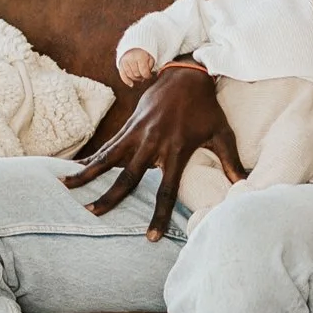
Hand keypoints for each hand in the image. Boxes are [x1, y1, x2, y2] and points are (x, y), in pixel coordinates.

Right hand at [69, 61, 240, 236]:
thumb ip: (231, 162)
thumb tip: (246, 186)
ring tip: (66, 187)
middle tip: (92, 214)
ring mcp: (137, 133)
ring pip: (108, 157)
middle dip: (110, 196)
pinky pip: (106, 145)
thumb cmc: (206, 108)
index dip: (159, 215)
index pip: (167, 191)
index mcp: (176, 150)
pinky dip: (90, 157)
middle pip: (128, 176)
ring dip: (87, 173)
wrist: (187, 74)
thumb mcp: (222, 134)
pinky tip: (73, 168)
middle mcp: (153, 143)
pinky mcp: (128, 125)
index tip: (151, 238)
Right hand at [116, 47, 155, 86]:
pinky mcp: (120, 63)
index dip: (148, 76)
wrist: (134, 41)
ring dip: (136, 78)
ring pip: (130, 76)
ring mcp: (125, 61)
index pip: (144, 72)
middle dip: (142, 76)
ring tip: (140, 75)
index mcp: (140, 56)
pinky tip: (131, 84)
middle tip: (144, 74)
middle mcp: (131, 59)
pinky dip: (127, 81)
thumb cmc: (145, 51)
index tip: (150, 75)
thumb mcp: (151, 56)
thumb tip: (147, 76)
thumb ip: (150, 66)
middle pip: (137, 74)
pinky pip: (122, 75)